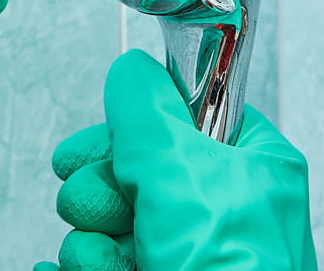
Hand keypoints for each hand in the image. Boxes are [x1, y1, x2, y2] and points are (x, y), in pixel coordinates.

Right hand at [35, 49, 316, 270]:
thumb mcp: (184, 174)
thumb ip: (146, 111)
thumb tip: (127, 71)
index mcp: (247, 167)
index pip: (179, 115)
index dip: (136, 128)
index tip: (109, 145)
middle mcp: (215, 207)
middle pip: (127, 168)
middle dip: (105, 195)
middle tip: (111, 212)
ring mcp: (179, 251)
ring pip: (101, 219)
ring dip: (93, 244)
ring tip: (115, 267)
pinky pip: (88, 260)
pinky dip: (77, 269)